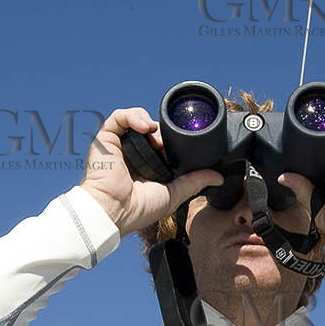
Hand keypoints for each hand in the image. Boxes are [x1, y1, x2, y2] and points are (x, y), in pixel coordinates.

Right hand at [80, 107, 222, 238]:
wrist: (114, 210)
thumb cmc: (138, 209)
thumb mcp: (174, 194)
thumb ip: (195, 182)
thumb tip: (218, 177)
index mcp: (148, 166)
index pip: (162, 144)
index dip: (172, 141)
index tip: (182, 144)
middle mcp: (133, 154)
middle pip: (151, 130)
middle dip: (162, 132)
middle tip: (167, 144)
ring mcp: (120, 145)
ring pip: (137, 120)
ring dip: (149, 122)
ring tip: (155, 134)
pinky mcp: (106, 138)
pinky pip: (120, 116)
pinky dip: (134, 115)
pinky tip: (145, 126)